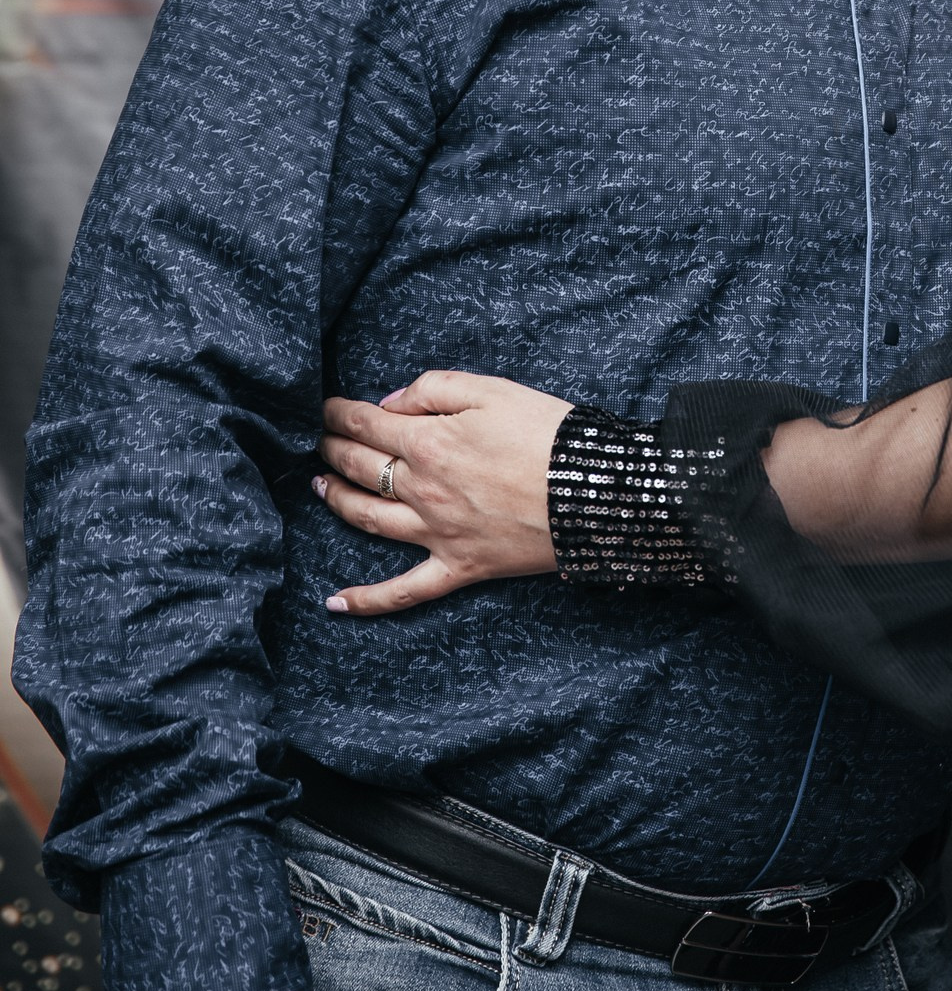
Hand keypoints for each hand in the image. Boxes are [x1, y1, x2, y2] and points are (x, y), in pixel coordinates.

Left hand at [317, 371, 569, 614]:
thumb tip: (390, 403)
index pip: (366, 424)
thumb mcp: (493, 389)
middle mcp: (422, 489)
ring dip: (334, 500)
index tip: (324, 408)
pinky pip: (405, 592)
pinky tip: (335, 602)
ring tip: (319, 486)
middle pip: (359, 467)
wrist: (595, 491)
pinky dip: (368, 600)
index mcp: (428, 441)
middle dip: (332, 448)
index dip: (338, 413)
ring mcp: (436, 533)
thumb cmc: (549, 434)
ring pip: (366, 519)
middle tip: (318, 439)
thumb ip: (433, 388)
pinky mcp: (459, 566)